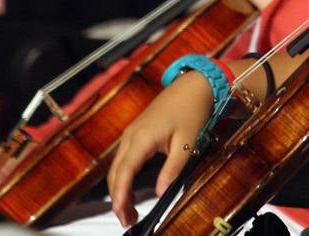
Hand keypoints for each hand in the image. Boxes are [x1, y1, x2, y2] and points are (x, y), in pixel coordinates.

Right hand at [106, 71, 212, 226]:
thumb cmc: (191, 112)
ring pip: (117, 167)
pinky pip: (123, 159)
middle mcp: (131, 135)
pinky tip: (131, 192)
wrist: (193, 87)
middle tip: (128, 220)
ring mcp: (131, 133)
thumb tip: (161, 193)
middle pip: (115, 173)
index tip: (121, 213)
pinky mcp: (135, 133)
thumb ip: (172, 169)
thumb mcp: (186, 143)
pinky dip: (123, 178)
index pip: (124, 172)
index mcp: (142, 137)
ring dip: (119, 190)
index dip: (120, 195)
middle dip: (118, 198)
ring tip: (129, 212)